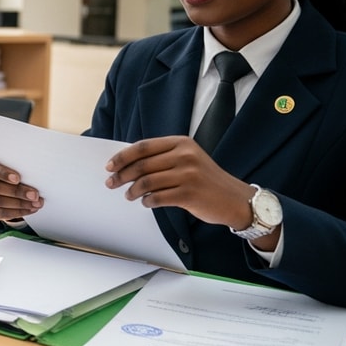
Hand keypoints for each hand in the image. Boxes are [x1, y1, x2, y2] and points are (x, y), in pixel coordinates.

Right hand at [0, 156, 43, 221]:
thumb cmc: (7, 171)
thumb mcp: (9, 165)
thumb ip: (16, 168)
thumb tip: (34, 177)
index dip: (3, 173)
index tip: (18, 178)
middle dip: (17, 191)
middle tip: (34, 195)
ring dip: (19, 204)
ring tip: (35, 203)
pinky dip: (16, 212)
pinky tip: (29, 210)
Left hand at [105, 136, 254, 228]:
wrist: (236, 199)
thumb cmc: (206, 179)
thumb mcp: (188, 159)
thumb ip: (162, 157)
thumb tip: (127, 164)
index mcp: (181, 143)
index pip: (143, 147)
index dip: (122, 157)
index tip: (110, 166)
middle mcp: (185, 156)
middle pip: (141, 165)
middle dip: (121, 175)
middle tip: (111, 183)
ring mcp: (188, 175)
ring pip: (146, 182)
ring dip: (132, 191)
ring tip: (128, 195)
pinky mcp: (189, 194)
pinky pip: (157, 198)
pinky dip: (147, 201)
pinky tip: (146, 202)